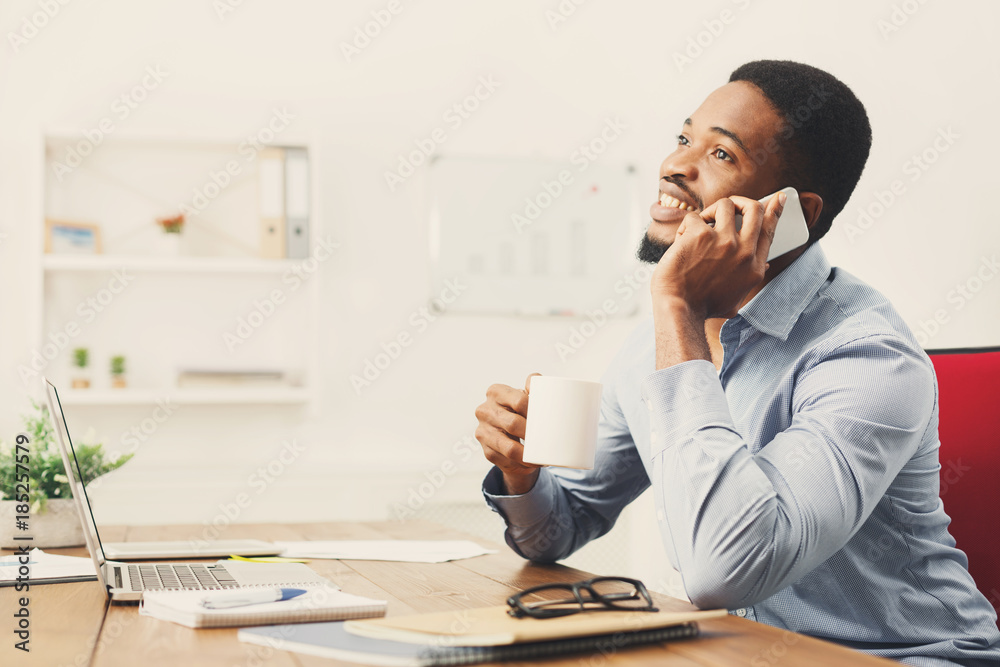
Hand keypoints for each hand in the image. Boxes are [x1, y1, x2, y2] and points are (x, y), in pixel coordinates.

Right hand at [474, 373, 541, 494]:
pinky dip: (521, 464)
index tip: (547, 418)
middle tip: (548, 438)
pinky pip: (506, 461)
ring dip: (528, 454)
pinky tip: (532, 463)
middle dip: (532, 433)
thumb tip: (539, 381)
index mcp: (496, 392)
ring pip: (509, 447)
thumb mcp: (528, 396)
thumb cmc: (522, 411)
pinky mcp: (486, 451)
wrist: (512, 433)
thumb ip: (535, 385)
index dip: (534, 410)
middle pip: (513, 424)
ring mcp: (482, 431)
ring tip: (543, 456)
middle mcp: (484, 410)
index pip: (519, 400)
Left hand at [650, 193, 784, 318]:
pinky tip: (680, 243)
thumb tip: (764, 264)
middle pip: (754, 209)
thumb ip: (749, 280)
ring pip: (726, 205)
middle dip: (741, 201)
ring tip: (701, 226)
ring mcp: (724, 242)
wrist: (679, 309)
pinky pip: (694, 217)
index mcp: (754, 267)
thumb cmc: (701, 307)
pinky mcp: (701, 235)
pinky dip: (685, 228)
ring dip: (711, 211)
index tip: (777, 198)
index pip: (769, 230)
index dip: (774, 210)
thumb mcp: (736, 299)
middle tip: (729, 206)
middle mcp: (744, 252)